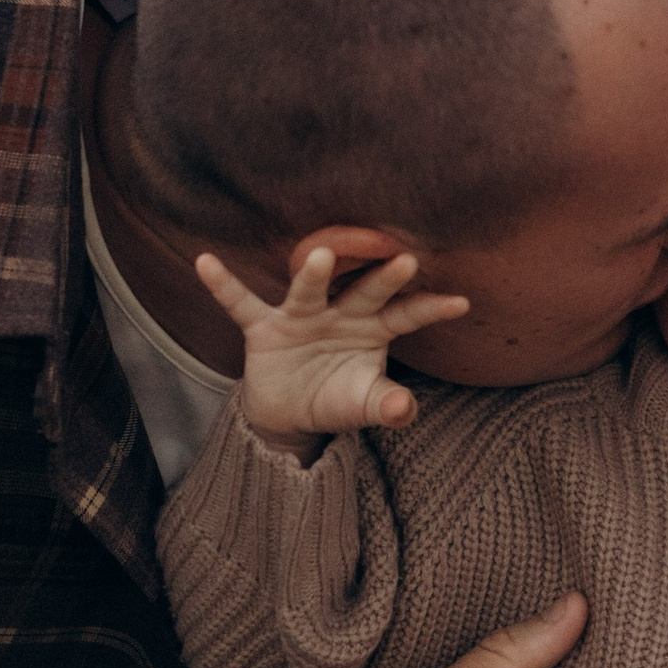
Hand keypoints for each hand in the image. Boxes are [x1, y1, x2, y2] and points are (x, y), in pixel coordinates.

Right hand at [195, 238, 469, 452]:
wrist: (290, 412)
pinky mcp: (263, 327)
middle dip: (383, 279)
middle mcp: (340, 313)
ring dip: (315, 274)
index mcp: (373, 329)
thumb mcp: (363, 406)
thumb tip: (407, 411)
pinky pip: (241, 304)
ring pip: (309, 290)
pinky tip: (205, 262)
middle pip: (364, 293)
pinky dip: (223, 285)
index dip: (430, 310)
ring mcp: (301, 315)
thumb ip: (387, 407)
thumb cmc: (336, 398)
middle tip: (404, 259)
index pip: (406, 316)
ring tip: (322, 254)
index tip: (462, 303)